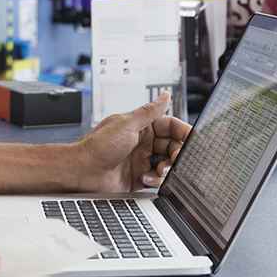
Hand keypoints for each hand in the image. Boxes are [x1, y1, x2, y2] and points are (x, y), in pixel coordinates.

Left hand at [73, 93, 192, 193]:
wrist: (82, 171)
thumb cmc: (98, 146)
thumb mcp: (127, 124)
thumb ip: (149, 111)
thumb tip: (165, 96)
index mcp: (141, 126)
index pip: (171, 126)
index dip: (184, 132)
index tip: (194, 139)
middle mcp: (143, 142)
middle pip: (173, 146)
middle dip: (177, 154)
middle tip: (173, 160)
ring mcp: (141, 160)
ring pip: (168, 164)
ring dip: (167, 169)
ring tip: (158, 170)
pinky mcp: (139, 177)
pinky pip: (158, 179)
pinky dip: (157, 180)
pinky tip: (145, 179)